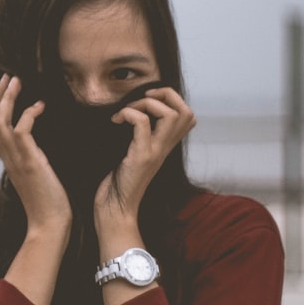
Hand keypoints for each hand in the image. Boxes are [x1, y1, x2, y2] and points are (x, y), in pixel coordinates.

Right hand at [0, 74, 71, 233]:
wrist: (49, 225)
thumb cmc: (48, 205)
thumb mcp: (36, 177)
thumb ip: (31, 161)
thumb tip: (37, 150)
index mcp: (9, 161)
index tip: (7, 91)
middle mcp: (8, 158)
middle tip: (9, 77)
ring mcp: (16, 160)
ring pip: (0, 122)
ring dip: (7, 99)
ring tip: (16, 81)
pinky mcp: (29, 162)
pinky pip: (21, 130)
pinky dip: (28, 114)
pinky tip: (40, 106)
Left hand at [95, 86, 195, 229]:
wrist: (115, 209)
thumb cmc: (118, 182)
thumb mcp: (133, 155)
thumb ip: (139, 138)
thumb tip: (130, 115)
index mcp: (165, 146)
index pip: (188, 116)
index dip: (172, 100)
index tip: (147, 100)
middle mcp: (165, 148)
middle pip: (187, 112)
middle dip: (165, 95)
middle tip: (141, 100)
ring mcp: (155, 153)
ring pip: (171, 114)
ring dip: (146, 103)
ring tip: (127, 112)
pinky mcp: (141, 157)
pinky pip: (143, 124)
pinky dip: (129, 114)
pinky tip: (116, 121)